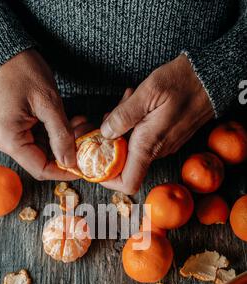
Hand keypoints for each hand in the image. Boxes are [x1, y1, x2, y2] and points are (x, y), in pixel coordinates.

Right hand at [0, 49, 81, 180]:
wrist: (7, 52)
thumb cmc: (25, 72)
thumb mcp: (49, 104)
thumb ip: (61, 136)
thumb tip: (71, 163)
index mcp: (9, 139)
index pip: (40, 169)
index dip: (64, 171)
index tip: (85, 166)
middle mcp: (4, 142)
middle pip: (41, 161)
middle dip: (67, 153)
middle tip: (86, 139)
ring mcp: (7, 137)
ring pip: (42, 151)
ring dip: (64, 142)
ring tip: (81, 125)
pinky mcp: (13, 130)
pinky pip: (38, 140)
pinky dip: (55, 135)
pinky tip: (70, 122)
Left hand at [100, 54, 214, 193]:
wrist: (212, 77)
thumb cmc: (182, 82)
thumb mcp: (148, 92)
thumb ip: (123, 116)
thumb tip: (105, 133)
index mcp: (149, 145)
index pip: (127, 183)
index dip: (107, 179)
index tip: (95, 161)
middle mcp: (157, 151)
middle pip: (123, 160)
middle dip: (111, 138)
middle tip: (114, 110)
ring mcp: (163, 145)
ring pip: (132, 145)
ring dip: (123, 125)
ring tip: (129, 99)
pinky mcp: (167, 137)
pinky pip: (144, 137)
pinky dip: (135, 123)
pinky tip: (138, 102)